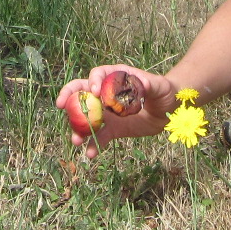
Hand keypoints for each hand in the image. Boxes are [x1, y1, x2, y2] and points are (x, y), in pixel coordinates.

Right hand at [54, 65, 182, 159]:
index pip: (97, 75)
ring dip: (78, 128)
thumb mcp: (159, 85)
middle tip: (61, 105)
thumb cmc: (164, 91)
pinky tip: (91, 154)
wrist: (169, 111)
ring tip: (76, 140)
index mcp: (115, 77)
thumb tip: (141, 83)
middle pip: (82, 92)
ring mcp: (107, 112)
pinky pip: (100, 137)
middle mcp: (106, 94)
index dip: (93, 82)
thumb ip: (149, 84)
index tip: (95, 91)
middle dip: (69, 97)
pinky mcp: (113, 129)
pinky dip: (94, 145)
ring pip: (86, 117)